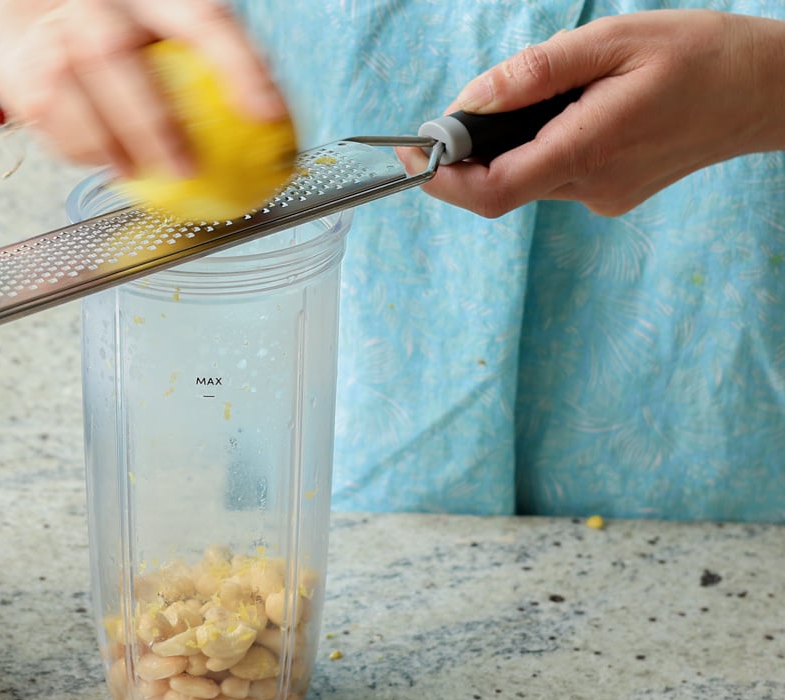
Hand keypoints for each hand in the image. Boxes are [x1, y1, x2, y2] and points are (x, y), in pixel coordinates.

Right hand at [0, 0, 288, 177]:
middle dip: (152, 123)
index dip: (237, 65)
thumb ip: (206, 56)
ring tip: (144, 171)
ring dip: (112, 146)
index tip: (267, 115)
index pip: (200, 17)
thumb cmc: (108, 23)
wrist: (11, 8)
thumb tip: (270, 115)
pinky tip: (108, 160)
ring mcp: (43, 29)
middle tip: (187, 169)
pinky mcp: (14, 68)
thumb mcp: (159, 23)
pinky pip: (48, 119)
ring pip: (69, 89)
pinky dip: (83, 151)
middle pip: (112, 52)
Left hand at [397, 10, 784, 217]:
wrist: (766, 91)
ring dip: (512, 141)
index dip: (442, 179)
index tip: (412, 153)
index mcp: (590, 148)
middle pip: (500, 183)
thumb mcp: (615, 40)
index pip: (493, 190)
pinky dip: (542, 143)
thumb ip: (538, 72)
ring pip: (526, 177)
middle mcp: (591, 186)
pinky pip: (553, 173)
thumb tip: (473, 99)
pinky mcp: (609, 194)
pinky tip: (580, 108)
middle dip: (474, 147)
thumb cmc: (701, 57)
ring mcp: (601, 196)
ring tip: (557, 91)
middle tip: (478, 103)